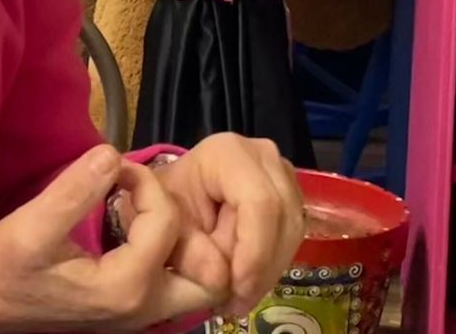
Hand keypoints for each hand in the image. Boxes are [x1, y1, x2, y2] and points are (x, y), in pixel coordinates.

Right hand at [0, 145, 230, 333]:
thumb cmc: (2, 267)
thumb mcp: (31, 225)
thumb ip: (75, 190)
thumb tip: (112, 153)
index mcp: (125, 287)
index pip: (167, 221)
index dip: (144, 182)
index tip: (113, 169)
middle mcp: (143, 309)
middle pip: (208, 273)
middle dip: (192, 228)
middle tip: (151, 200)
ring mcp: (139, 316)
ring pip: (198, 285)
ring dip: (186, 245)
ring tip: (149, 212)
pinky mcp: (131, 313)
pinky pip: (176, 287)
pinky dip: (173, 258)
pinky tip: (142, 232)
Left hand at [150, 135, 304, 316]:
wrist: (170, 196)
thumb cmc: (164, 205)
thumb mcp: (165, 228)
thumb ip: (192, 255)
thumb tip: (222, 281)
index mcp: (229, 153)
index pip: (259, 203)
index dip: (254, 251)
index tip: (237, 289)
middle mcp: (263, 156)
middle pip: (281, 217)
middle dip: (262, 267)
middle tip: (237, 302)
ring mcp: (281, 172)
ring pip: (292, 229)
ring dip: (268, 270)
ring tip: (239, 297)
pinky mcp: (288, 193)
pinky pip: (291, 234)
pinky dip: (272, 263)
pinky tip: (249, 282)